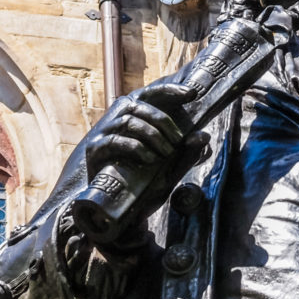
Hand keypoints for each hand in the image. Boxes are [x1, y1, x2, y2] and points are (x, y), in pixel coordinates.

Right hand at [83, 82, 208, 222]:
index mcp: (136, 115)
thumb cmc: (144, 180)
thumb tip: (203, 136)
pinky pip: (115, 141)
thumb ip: (186, 152)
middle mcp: (118, 118)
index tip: (192, 94)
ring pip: (129, 120)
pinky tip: (150, 159)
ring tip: (166, 153)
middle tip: (178, 140)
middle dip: (163, 122)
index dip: (170, 90)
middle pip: (140, 105)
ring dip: (152, 135)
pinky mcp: (96, 149)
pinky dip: (135, 147)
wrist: (117, 207)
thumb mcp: (171, 167)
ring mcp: (104, 132)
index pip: (152, 94)